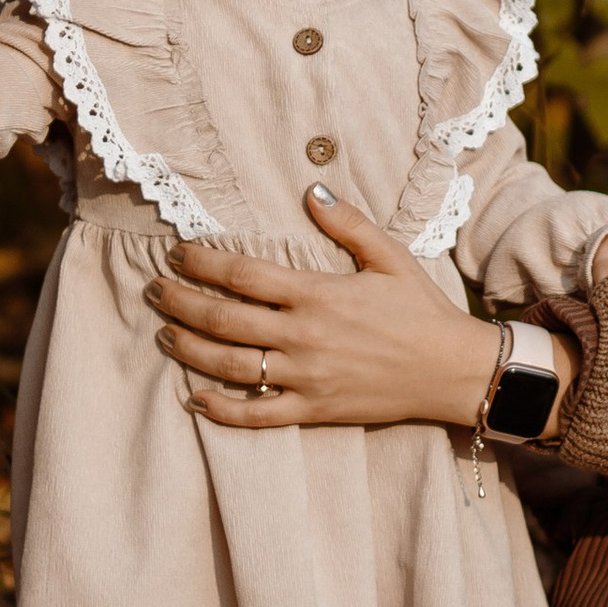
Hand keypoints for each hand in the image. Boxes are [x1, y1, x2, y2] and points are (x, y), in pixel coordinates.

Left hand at [147, 186, 503, 431]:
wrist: (452, 370)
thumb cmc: (421, 309)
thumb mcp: (389, 256)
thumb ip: (347, 222)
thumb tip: (310, 190)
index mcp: (317, 293)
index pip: (243, 274)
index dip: (203, 262)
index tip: (178, 253)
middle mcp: (303, 336)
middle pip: (224, 320)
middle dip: (182, 303)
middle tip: (156, 290)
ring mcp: (306, 378)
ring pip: (230, 366)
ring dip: (190, 349)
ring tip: (165, 334)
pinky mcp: (313, 411)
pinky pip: (256, 416)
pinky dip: (221, 411)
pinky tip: (194, 400)